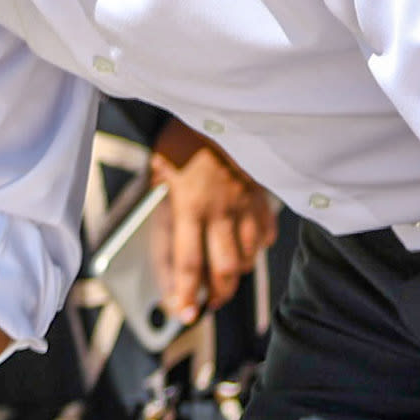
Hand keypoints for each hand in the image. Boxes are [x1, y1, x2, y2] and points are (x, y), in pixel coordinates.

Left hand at [152, 121, 277, 318]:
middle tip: (205, 307)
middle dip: (215, 295)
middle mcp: (221, 212)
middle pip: (223, 269)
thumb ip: (158, 202)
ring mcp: (245, 205)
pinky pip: (266, 232)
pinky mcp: (262, 196)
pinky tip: (248, 249)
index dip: (185, 293)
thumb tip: (153, 232)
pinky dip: (257, 246)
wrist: (223, 108)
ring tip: (223, 283)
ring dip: (235, 275)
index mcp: (190, 207)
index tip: (182, 312)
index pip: (188, 263)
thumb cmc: (184, 136)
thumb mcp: (157, 168)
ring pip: (247, 256)